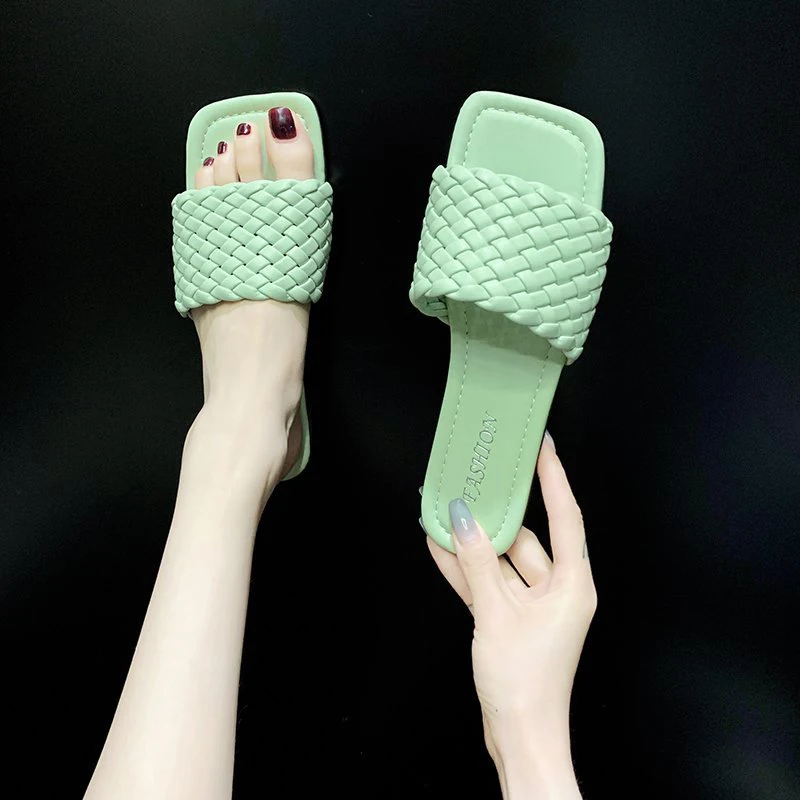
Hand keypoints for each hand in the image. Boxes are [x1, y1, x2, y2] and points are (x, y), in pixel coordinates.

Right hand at [427, 434, 595, 795]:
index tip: (542, 445)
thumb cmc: (524, 681)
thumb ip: (476, 563)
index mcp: (573, 584)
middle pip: (526, 538)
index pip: (566, 517)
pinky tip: (439, 544)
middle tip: (479, 477)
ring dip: (474, 542)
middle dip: (497, 513)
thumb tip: (462, 517)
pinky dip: (466, 568)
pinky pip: (487, 583)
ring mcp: (532, 605)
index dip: (554, 478)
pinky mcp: (509, 619)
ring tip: (447, 507)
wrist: (519, 738)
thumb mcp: (496, 614)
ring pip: (500, 560)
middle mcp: (557, 589)